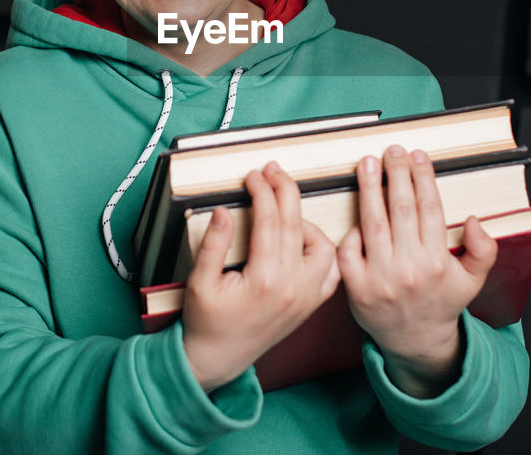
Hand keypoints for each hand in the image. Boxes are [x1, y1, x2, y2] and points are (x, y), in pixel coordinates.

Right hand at [181, 163, 339, 391]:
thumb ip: (214, 244)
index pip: (269, 220)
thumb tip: (224, 211)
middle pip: (296, 224)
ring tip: (285, 209)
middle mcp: (292, 288)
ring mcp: (306, 297)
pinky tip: (307, 238)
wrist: (219, 358)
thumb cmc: (207, 322)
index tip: (253, 176)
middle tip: (272, 172)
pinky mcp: (311, 305)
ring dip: (307, 221)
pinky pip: (332, 273)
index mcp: (264, 280)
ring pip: (323, 246)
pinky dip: (325, 251)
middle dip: (284, 191)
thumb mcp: (199, 282)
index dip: (262, 191)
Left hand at [337, 145, 498, 396]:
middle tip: (392, 150)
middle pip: (401, 208)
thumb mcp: (473, 280)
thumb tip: (474, 220)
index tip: (418, 155)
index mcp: (437, 262)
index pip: (429, 208)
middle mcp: (408, 268)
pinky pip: (350, 249)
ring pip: (373, 222)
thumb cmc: (442, 302)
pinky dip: (352, 229)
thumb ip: (484, 251)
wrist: (414, 341)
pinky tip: (357, 208)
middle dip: (397, 174)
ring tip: (368, 164)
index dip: (423, 178)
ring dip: (370, 188)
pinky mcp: (356, 287)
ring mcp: (380, 277)